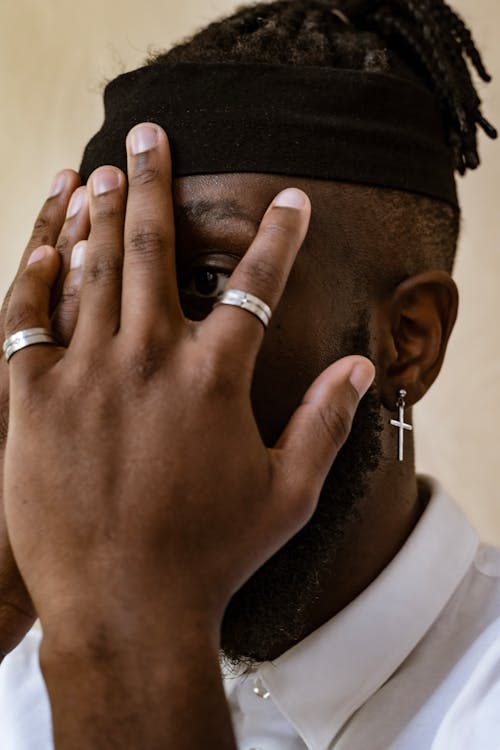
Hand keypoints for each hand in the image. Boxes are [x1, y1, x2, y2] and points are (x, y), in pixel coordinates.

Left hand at [3, 124, 374, 642]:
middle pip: (153, 249)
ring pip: (90, 271)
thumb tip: (364, 366)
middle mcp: (150, 360)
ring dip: (96, 214)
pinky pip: (28, 319)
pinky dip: (38, 274)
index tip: (289, 198)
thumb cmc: (211, 554)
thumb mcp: (289, 492)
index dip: (279, 236)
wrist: (125, 610)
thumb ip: (326, 421)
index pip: (256, 285)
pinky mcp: (30, 400)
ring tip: (98, 171)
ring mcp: (85, 375)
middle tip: (147, 135)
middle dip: (153, 183)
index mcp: (214, 379)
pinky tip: (46, 242)